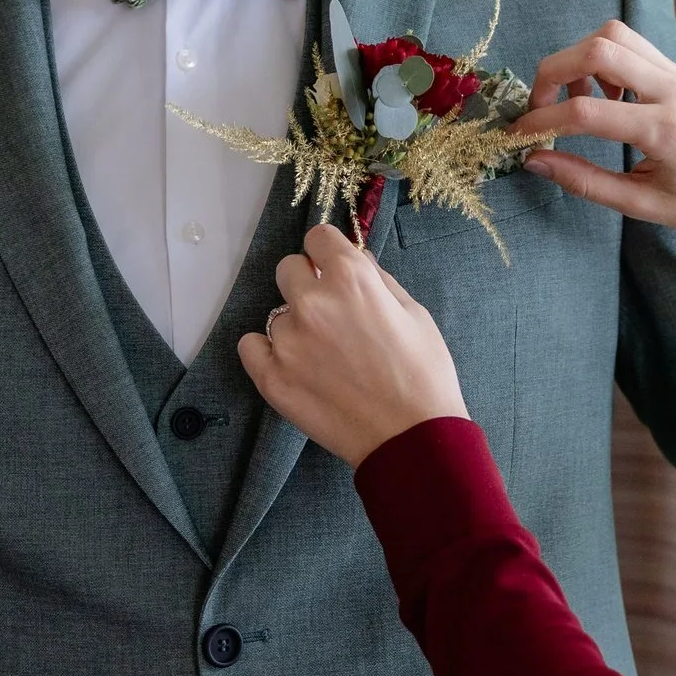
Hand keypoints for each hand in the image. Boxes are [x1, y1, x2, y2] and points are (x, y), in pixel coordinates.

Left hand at [236, 224, 468, 466]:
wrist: (412, 438)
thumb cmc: (424, 374)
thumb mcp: (415, 313)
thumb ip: (380, 280)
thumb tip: (357, 260)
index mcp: (351, 279)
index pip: (318, 237)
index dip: (328, 251)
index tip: (332, 266)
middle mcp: (313, 303)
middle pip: (288, 268)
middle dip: (306, 282)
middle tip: (330, 312)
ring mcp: (288, 341)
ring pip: (277, 314)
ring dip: (296, 325)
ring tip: (324, 355)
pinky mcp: (271, 377)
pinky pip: (250, 346)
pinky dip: (266, 351)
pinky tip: (291, 363)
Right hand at [510, 20, 675, 249]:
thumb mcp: (641, 205)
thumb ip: (584, 181)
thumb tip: (533, 160)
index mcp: (664, 131)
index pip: (586, 111)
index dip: (542, 121)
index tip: (517, 136)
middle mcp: (672, 91)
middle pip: (598, 49)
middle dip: (552, 72)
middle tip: (540, 107)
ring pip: (614, 35)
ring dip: (578, 59)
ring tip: (574, 100)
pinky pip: (630, 43)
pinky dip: (602, 58)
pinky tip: (603, 96)